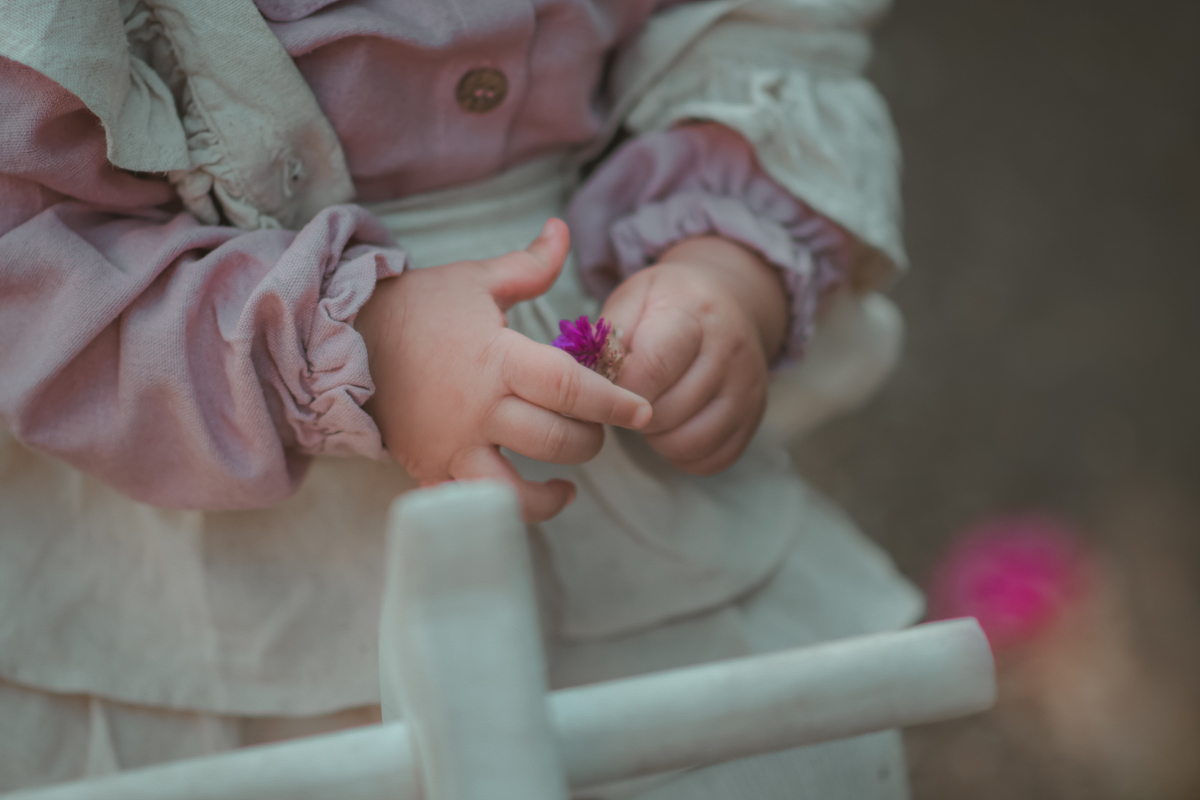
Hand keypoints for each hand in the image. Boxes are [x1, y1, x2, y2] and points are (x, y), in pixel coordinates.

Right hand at [355, 219, 651, 521]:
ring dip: (551, 495)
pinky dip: (501, 513)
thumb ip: (529, 266)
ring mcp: (452, 446)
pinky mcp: (430, 469)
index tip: (642, 411)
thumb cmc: (416, 308)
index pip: (571, 389)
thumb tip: (563, 229)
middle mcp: (478, 410)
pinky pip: (471, 506)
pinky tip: (521, 500)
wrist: (342, 342)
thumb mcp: (475, 280)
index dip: (614, 403)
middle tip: (598, 429)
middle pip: (556, 442)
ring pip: (515, 491)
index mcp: (497, 359)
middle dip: (591, 440)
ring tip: (568, 482)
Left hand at [600, 236, 787, 475]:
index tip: (608, 385)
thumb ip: (608, 335)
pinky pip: (714, 459)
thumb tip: (588, 378)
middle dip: (634, 414)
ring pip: (690, 441)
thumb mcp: (634, 296)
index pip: (652, 367)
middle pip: (668, 411)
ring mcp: (747, 387)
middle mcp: (729, 350)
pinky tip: (673, 429)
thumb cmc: (671, 303)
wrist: (730, 301)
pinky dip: (685, 455)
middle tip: (627, 399)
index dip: (619, 387)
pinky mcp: (754, 416)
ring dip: (658, 439)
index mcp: (694, 313)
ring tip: (649, 414)